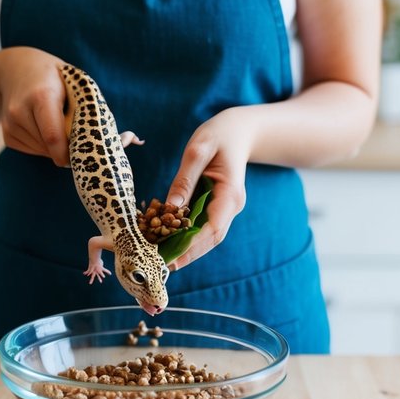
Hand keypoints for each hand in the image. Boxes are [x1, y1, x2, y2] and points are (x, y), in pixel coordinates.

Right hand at [0, 47, 69, 166]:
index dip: (65, 153)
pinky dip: (42, 146)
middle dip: (64, 148)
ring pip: (40, 150)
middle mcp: (21, 111)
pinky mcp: (7, 134)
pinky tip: (42, 127)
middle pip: (48, 146)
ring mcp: (11, 123)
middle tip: (74, 135)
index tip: (77, 159)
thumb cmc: (52, 77)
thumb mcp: (71, 82)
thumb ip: (81, 108)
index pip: (52, 135)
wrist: (15, 68)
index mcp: (41, 96)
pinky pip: (30, 150)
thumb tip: (92, 140)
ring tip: (55, 123)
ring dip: (53, 146)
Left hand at [163, 108, 254, 270]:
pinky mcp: (216, 206)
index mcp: (231, 194)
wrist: (238, 131)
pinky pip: (202, 225)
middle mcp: (231, 206)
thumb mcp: (198, 149)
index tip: (174, 259)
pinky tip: (166, 241)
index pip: (213, 228)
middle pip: (210, 239)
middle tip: (162, 267)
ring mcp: (225, 208)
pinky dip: (186, 235)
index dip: (193, 247)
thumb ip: (184, 179)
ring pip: (206, 236)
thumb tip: (170, 208)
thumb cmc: (219, 135)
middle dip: (187, 254)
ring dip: (186, 248)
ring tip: (161, 259)